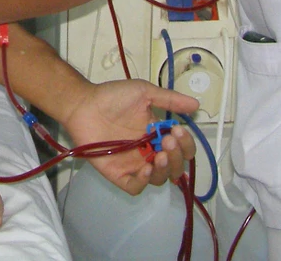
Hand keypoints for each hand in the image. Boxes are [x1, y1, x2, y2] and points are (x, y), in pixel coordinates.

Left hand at [60, 79, 198, 194]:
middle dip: (177, 157)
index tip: (178, 131)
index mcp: (157, 136)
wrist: (83, 103)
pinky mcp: (118, 173)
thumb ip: (169, 99)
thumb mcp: (144, 92)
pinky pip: (135, 187)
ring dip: (164, 169)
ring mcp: (133, 165)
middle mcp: (149, 153)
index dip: (185, 145)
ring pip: (158, 179)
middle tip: (168, 142)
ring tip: (159, 154)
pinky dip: (143, 181)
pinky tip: (144, 167)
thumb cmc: (113, 97)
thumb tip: (196, 105)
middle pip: (174, 168)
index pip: (181, 150)